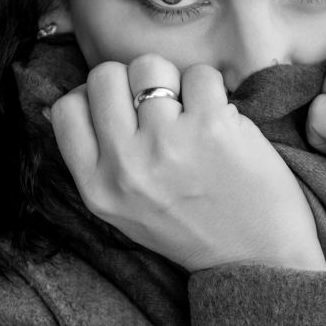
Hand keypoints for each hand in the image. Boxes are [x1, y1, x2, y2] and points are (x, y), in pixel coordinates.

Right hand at [50, 54, 325, 272]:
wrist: (258, 258)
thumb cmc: (192, 229)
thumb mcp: (124, 211)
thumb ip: (96, 162)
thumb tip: (67, 103)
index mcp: (98, 188)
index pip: (67, 109)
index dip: (92, 95)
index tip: (120, 104)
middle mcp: (125, 166)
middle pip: (105, 76)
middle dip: (133, 80)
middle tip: (162, 106)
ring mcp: (167, 143)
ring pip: (152, 66)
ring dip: (176, 83)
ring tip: (194, 116)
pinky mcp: (211, 126)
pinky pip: (200, 73)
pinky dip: (213, 89)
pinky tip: (222, 121)